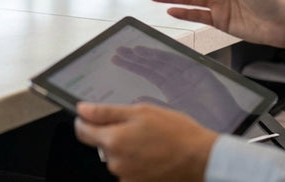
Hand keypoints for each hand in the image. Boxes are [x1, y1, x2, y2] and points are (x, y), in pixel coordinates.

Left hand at [75, 102, 216, 181]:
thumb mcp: (141, 111)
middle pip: (103, 145)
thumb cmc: (177, 133)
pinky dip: (137, 163)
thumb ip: (106, 112)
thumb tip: (83, 110)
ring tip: (151, 143)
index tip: (92, 117)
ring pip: (117, 158)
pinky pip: (129, 171)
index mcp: (113, 140)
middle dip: (114, 135)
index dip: (86, 121)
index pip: (82, 131)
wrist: (202, 160)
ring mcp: (126, 177)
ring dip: (127, 150)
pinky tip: (153, 156)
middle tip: (138, 128)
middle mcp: (115, 162)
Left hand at [110, 45, 243, 132]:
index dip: (133, 64)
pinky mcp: (201, 74)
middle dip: (137, 58)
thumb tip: (133, 100)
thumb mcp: (168, 115)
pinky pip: (184, 64)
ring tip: (133, 51)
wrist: (219, 134)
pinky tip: (155, 56)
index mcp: (170, 88)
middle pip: (153, 65)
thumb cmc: (197, 127)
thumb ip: (153, 104)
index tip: (118, 58)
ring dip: (150, 56)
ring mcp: (189, 76)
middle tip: (120, 51)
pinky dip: (170, 59)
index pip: (148, 72)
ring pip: (166, 62)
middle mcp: (178, 79)